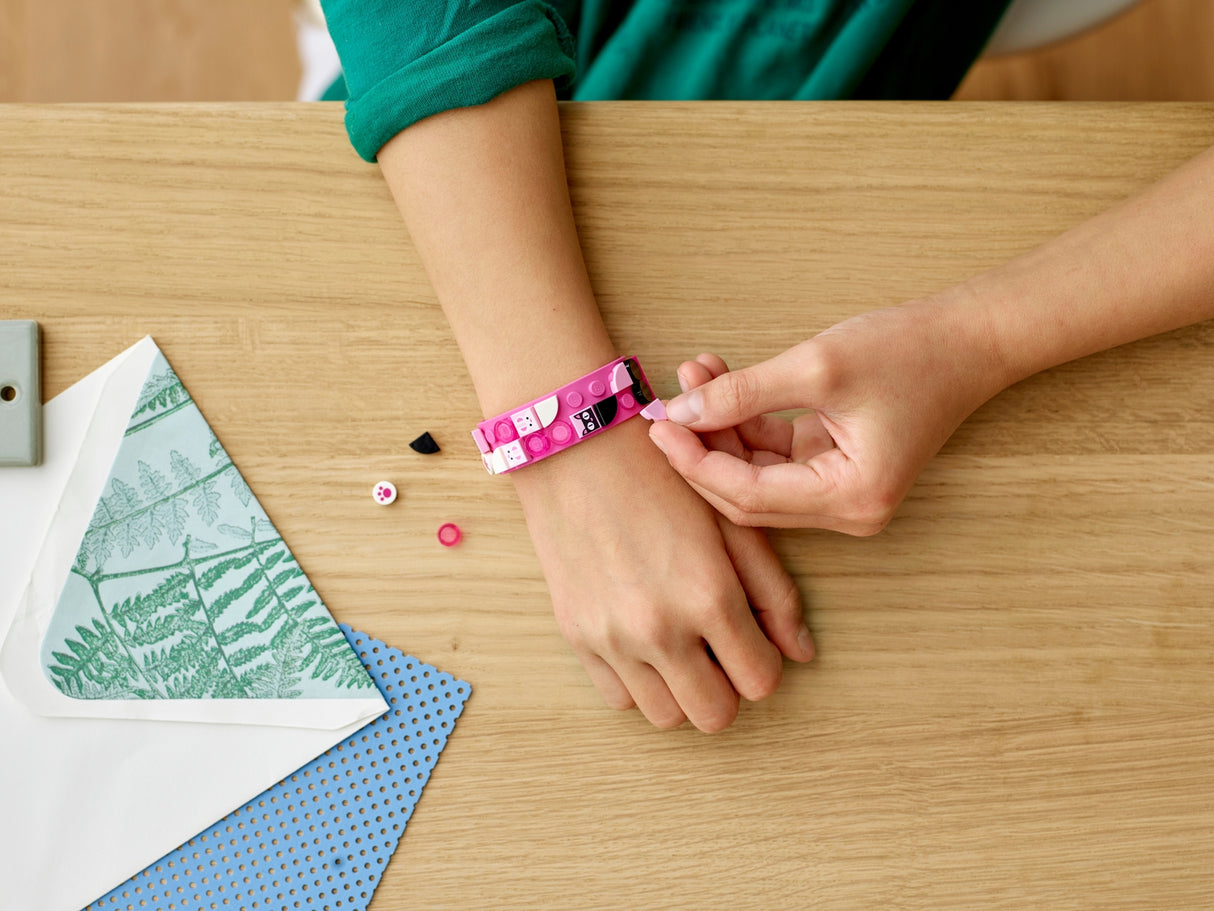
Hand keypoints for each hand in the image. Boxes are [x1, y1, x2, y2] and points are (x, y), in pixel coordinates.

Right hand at [512, 419, 814, 731]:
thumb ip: (773, 592)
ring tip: (680, 647)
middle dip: (727, 689)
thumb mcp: (731, 522)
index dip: (763, 664)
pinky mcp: (577, 635)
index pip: (760, 681)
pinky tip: (643, 642)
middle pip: (714, 714)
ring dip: (682, 690)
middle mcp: (660, 627)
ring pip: (666, 715)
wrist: (577, 449)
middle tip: (718, 651)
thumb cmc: (662, 475)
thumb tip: (800, 652)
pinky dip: (638, 682)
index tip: (751, 641)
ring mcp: (613, 636)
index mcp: (709, 595)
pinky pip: (619, 697)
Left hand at [648, 298, 1008, 532]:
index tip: (658, 425)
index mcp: (851, 499)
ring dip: (721, 426)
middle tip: (666, 404)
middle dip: (703, 446)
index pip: (748, 494)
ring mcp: (840, 490)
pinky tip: (718, 379)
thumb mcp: (817, 367)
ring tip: (694, 373)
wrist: (969, 338)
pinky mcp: (834, 466)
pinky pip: (774, 454)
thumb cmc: (909, 350)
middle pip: (746, 494)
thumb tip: (679, 412)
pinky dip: (746, 421)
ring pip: (755, 473)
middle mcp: (847, 509)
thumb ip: (743, 393)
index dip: (696, 462)